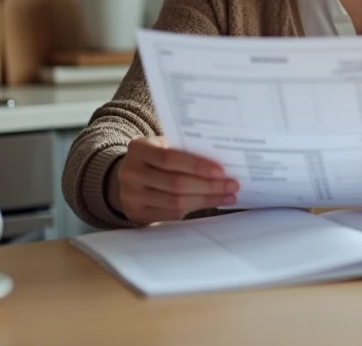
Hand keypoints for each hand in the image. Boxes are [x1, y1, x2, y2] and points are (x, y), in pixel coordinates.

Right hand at [107, 135, 238, 225]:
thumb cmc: (155, 158)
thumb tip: (222, 161)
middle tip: (232, 185)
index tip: (222, 171)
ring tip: (227, 196)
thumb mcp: (162, 146)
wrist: (129, 176)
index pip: (170, 158)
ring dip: (206, 200)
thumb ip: (184, 149)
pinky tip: (210, 203)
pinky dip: (194, 209)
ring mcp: (131, 196)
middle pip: (175, 183)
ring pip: (176, 202)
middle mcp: (131, 173)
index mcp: (138, 149)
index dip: (197, 166)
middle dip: (208, 186)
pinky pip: (171, 214)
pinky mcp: (137, 214)